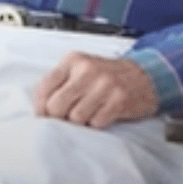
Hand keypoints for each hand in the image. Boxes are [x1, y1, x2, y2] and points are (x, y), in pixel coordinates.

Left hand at [34, 52, 157, 128]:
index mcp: (72, 60)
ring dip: (79, 121)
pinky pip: (96, 123)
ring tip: (87, 112)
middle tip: (66, 116)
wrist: (142, 76)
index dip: (40, 106)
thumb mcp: (79, 68)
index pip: (44, 86)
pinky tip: (101, 113)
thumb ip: (59, 81)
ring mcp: (104, 85)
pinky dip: (96, 123)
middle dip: (59, 116)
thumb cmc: (105, 75)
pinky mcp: (118, 100)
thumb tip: (39, 105)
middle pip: (56, 106)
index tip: (42, 115)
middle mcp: (87, 70)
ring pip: (75, 117)